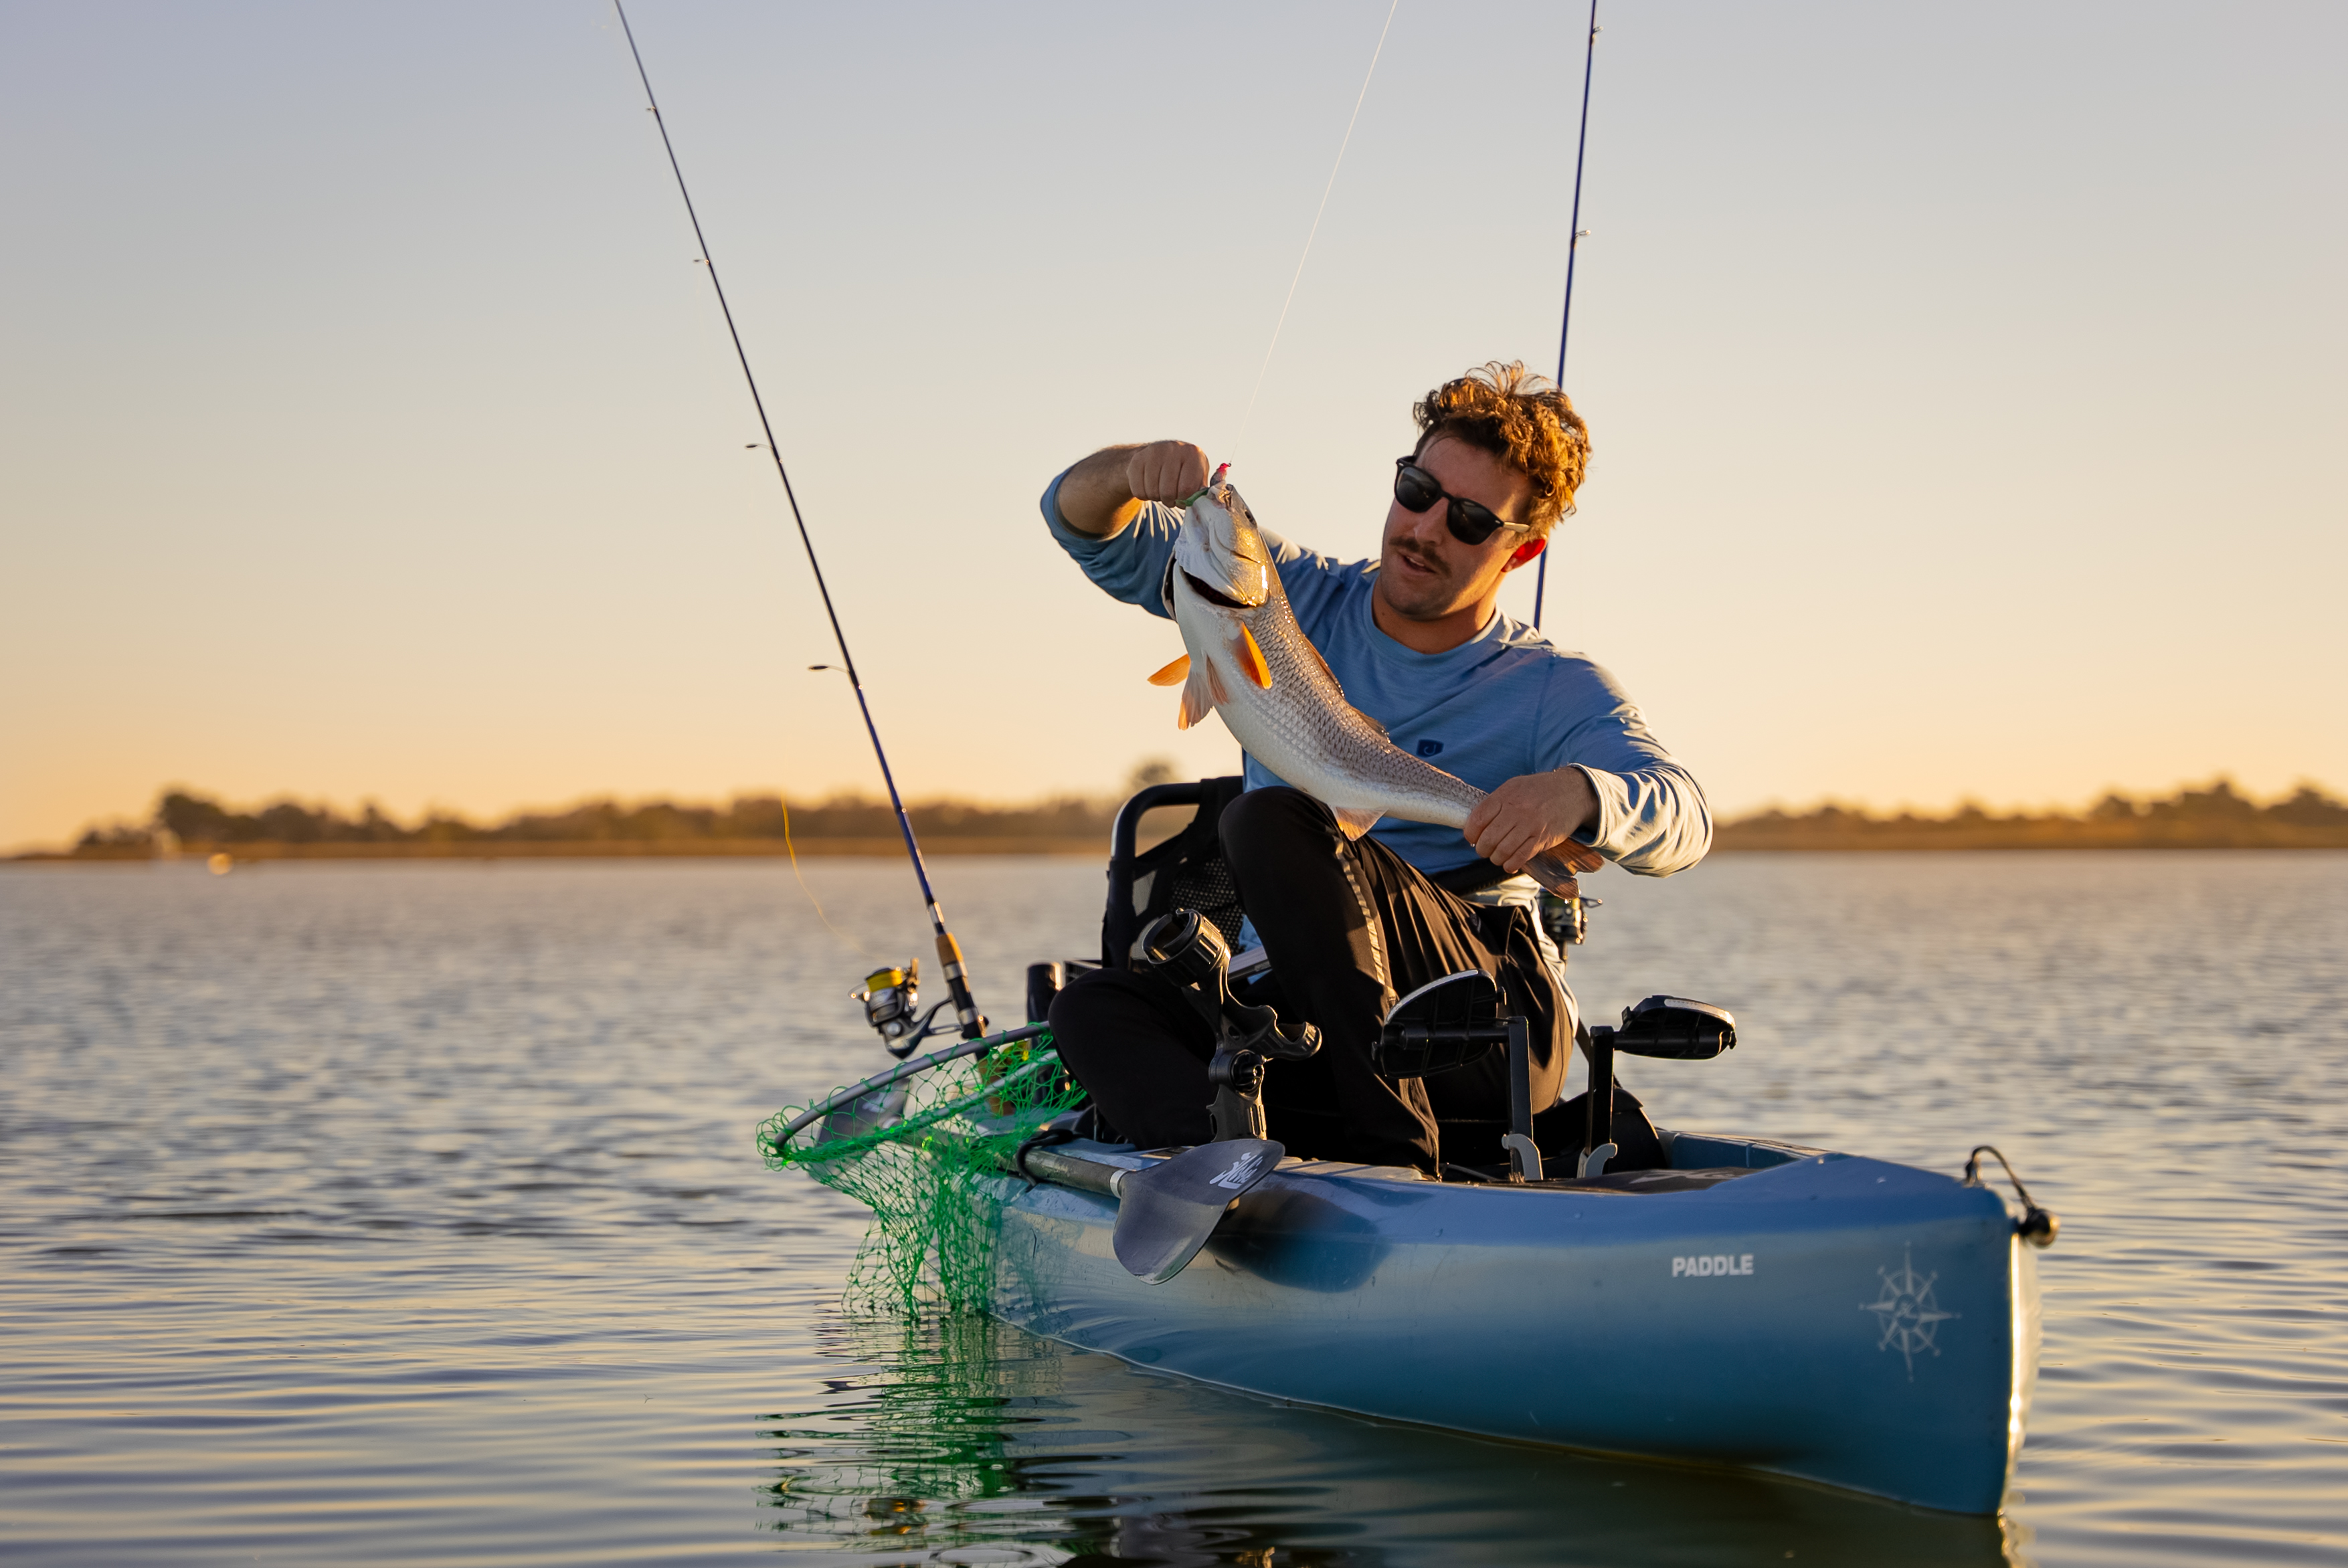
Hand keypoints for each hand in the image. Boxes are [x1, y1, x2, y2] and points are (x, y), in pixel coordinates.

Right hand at [1125, 441, 1210, 503]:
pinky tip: (1149, 486)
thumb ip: (1203, 490)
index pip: (1187, 489)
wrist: (1160, 455)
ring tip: (1161, 489)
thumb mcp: (1198, 477)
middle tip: (1170, 496)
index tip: (1183, 499)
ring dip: (1156, 498)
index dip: (1183, 501)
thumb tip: (1209, 503)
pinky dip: (1144, 495)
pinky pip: (1138, 490)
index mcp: (1193, 453)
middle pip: (1168, 492)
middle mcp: (1174, 448)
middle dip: (1169, 501)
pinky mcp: (1137, 459)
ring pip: (1152, 492)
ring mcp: (1154, 451)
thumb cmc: (1184, 472)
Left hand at [1464, 768, 1599, 874]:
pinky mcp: (1543, 838)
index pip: (1477, 819)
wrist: (1572, 791)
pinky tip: (1509, 863)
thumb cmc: (1540, 789)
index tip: (1473, 838)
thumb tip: (1477, 823)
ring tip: (1497, 857)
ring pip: (1503, 850)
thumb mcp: (1514, 786)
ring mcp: (1530, 825)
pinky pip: (1521, 857)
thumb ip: (1496, 802)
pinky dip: (1511, 864)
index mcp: (1505, 796)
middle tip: (1484, 850)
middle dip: (1482, 849)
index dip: (1470, 834)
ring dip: (1496, 858)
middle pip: (1488, 839)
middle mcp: (1516, 811)